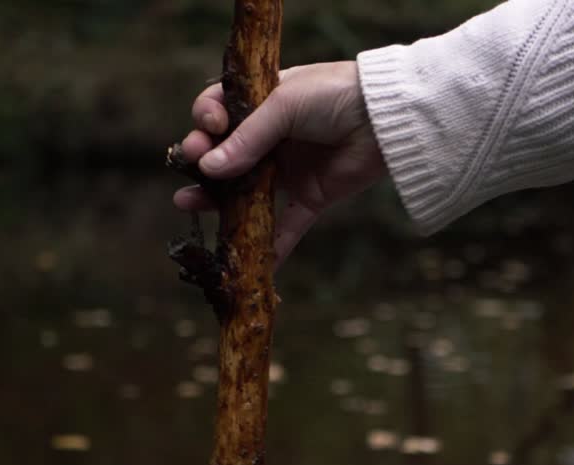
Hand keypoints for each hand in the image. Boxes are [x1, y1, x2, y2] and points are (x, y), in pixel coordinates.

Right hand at [173, 61, 386, 264]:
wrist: (386, 117)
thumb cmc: (334, 96)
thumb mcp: (284, 105)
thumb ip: (247, 138)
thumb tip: (208, 167)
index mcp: (264, 101)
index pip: (222, 109)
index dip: (207, 118)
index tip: (209, 126)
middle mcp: (272, 136)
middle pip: (226, 153)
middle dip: (203, 160)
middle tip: (191, 164)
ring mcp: (290, 168)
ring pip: (247, 191)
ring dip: (218, 200)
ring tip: (187, 203)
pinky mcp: (311, 195)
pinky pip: (289, 225)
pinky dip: (274, 246)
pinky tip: (252, 260)